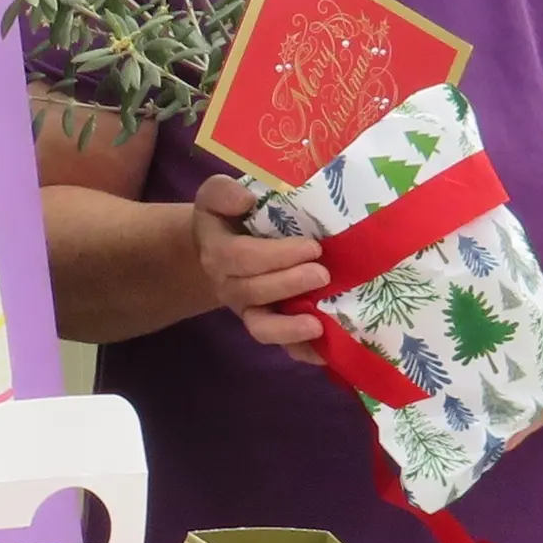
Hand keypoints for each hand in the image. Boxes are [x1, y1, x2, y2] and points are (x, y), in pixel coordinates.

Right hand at [190, 174, 329, 353]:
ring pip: (261, 327)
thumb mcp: (217, 194)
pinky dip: (301, 350)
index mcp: (218, 253)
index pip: (241, 258)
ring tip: (317, 324)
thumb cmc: (227, 216)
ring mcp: (248, 308)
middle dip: (290, 285)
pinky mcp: (266, 323)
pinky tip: (324, 351)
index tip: (312, 247)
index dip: (276, 256)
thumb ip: (223, 192)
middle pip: (253, 292)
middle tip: (323, 274)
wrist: (219, 244)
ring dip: (289, 328)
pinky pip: (279, 344)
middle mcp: (230, 286)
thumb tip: (245, 198)